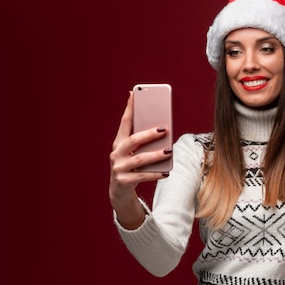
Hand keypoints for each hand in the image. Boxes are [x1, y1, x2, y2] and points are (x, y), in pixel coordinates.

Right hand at [109, 92, 171, 227]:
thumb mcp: (135, 152)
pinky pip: (142, 176)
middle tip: (164, 129)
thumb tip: (162, 128)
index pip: (124, 122)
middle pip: (133, 140)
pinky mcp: (123, 181)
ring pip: (140, 159)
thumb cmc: (132, 167)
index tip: (134, 93)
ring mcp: (118, 168)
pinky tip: (167, 172)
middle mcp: (116, 153)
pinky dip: (156, 174)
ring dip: (156, 155)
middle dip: (149, 134)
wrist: (120, 191)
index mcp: (119, 142)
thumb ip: (144, 141)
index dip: (129, 108)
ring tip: (169, 151)